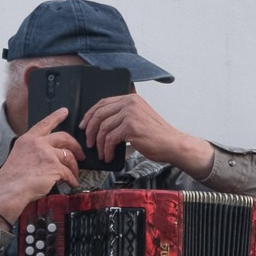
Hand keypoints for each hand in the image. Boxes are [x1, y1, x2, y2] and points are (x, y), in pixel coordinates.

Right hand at [0, 108, 81, 224]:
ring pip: (68, 156)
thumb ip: (33, 152)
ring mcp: (47, 154)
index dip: (56, 117)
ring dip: (74, 167)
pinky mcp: (54, 167)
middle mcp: (38, 143)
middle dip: (75, 145)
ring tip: (75, 174)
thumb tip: (47, 158)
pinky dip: (72, 179)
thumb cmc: (11, 179)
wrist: (10, 190)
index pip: (44, 124)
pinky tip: (72, 183)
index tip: (64, 112)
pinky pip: (68, 173)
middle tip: (80, 154)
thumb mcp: (18, 156)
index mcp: (27, 140)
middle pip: (63, 137)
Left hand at [80, 92, 215, 178]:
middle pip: (100, 114)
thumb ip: (124, 115)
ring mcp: (130, 114)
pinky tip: (108, 156)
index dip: (90, 114)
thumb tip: (102, 123)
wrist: (171, 144)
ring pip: (103, 128)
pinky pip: (110, 139)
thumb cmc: (156, 135)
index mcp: (131, 98)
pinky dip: (106, 150)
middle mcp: (130, 103)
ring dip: (99, 143)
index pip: (103, 102)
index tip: (85, 125)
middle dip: (90, 130)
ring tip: (101, 153)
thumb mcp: (140, 117)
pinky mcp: (130, 127)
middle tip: (89, 142)